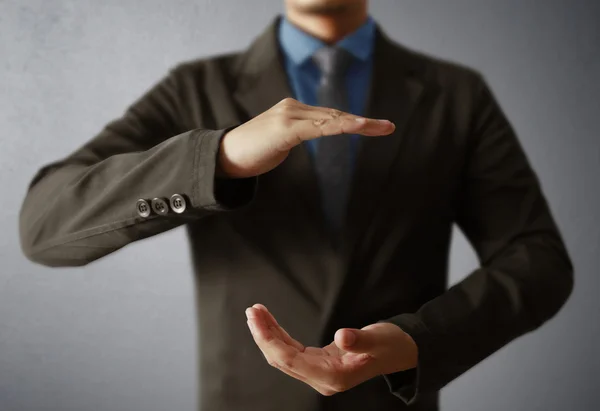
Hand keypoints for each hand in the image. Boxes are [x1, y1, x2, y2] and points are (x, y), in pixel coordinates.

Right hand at [217, 98, 394, 177]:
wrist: (224, 156)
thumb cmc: (252, 152)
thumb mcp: (280, 143)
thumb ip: (298, 136)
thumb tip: (314, 136)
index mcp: (294, 112)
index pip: (329, 116)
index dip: (353, 121)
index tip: (377, 127)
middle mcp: (293, 108)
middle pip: (335, 115)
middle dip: (364, 122)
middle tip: (389, 127)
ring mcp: (288, 116)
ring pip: (330, 119)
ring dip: (357, 123)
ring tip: (380, 127)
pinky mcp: (284, 128)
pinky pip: (317, 128)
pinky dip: (338, 126)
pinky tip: (355, 127)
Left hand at [245, 304, 417, 395]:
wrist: (400, 352)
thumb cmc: (391, 346)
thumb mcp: (379, 339)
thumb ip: (361, 339)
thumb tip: (342, 337)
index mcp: (333, 376)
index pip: (291, 361)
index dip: (270, 341)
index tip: (257, 320)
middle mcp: (322, 378)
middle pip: (282, 360)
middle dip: (264, 336)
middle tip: (252, 311)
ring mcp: (319, 373)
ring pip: (284, 356)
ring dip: (269, 335)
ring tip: (256, 312)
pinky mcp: (319, 363)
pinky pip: (292, 351)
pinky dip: (279, 336)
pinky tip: (270, 322)